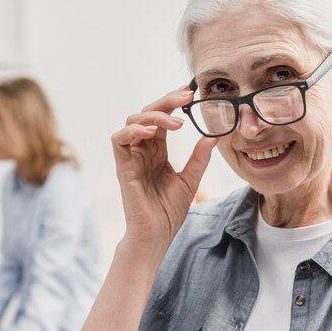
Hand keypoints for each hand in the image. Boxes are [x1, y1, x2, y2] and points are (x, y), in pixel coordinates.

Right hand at [111, 88, 218, 250]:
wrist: (156, 236)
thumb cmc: (168, 213)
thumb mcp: (190, 181)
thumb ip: (199, 159)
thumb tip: (212, 137)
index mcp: (157, 152)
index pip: (162, 119)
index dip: (173, 104)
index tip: (191, 94)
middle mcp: (142, 151)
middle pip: (147, 114)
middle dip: (165, 101)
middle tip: (185, 96)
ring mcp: (131, 158)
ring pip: (132, 121)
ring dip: (154, 116)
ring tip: (176, 123)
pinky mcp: (123, 167)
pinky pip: (119, 140)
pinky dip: (133, 131)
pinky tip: (152, 133)